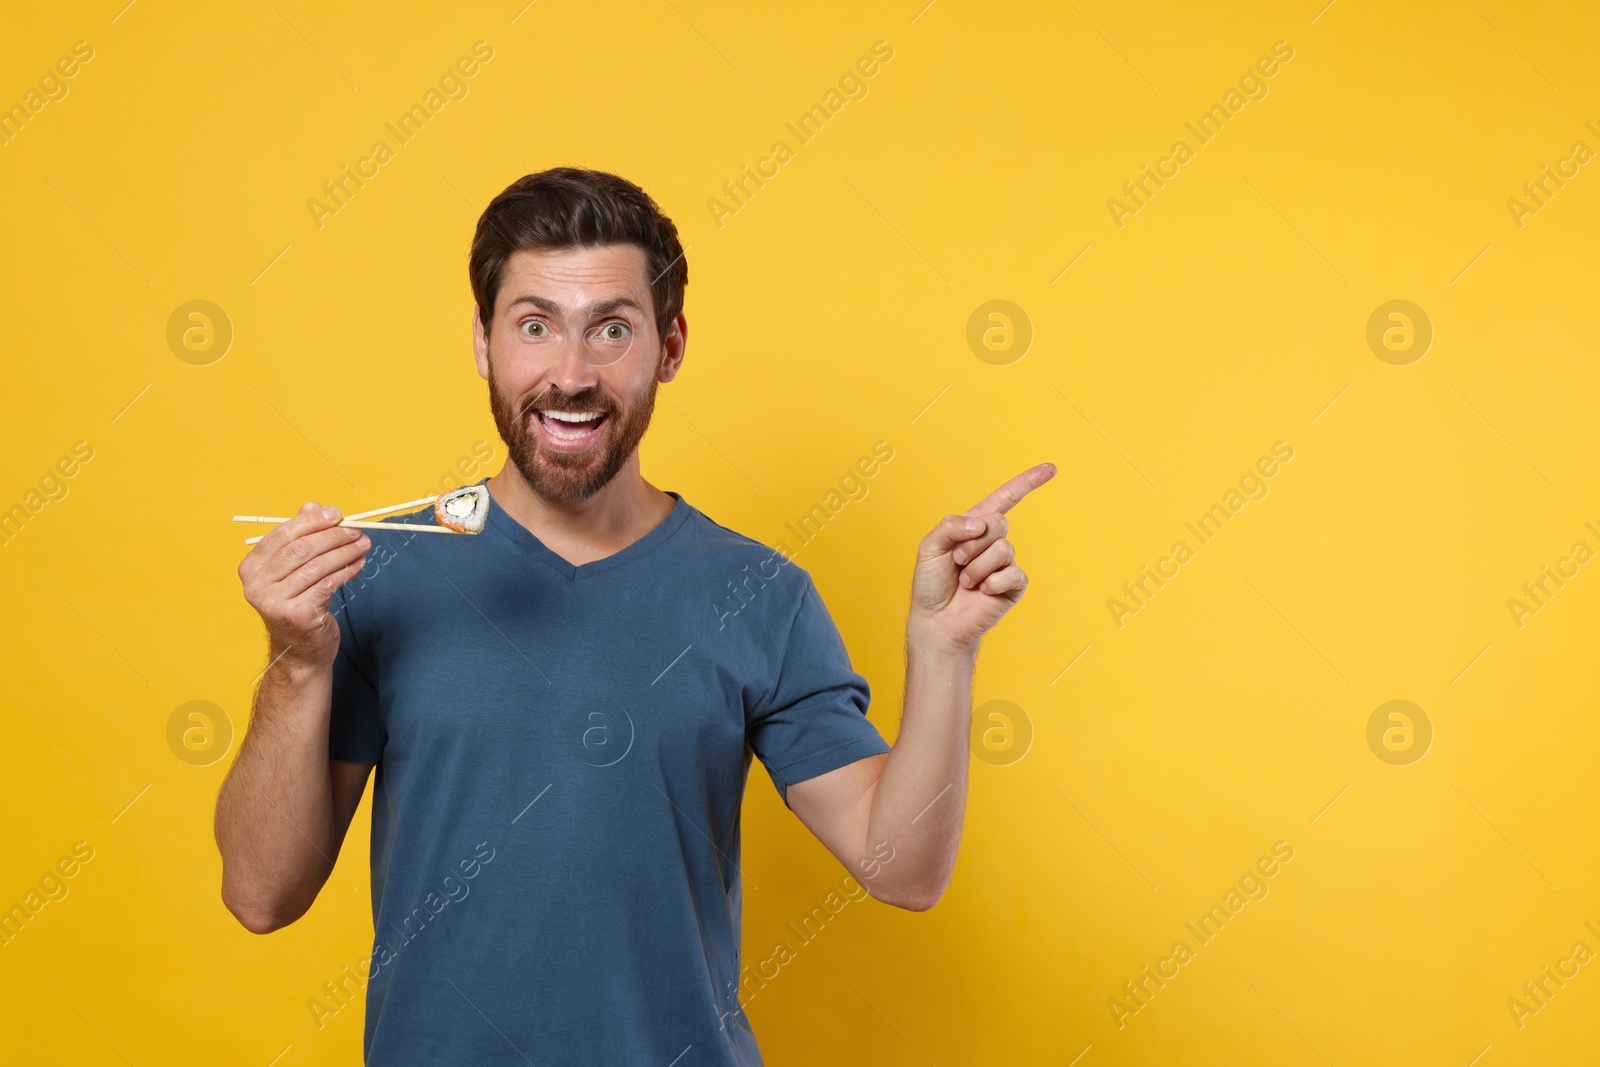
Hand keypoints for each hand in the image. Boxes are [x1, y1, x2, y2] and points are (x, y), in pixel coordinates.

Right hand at [238, 502, 369, 670]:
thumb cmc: (298, 604)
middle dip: (334, 536)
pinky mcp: (298, 615)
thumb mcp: (294, 569)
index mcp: (251, 568)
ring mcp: (275, 602)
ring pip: (318, 565)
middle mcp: (257, 585)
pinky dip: (347, 570)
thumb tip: (313, 506)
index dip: (312, 521)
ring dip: (346, 552)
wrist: (300, 651)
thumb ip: (301, 536)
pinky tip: (359, 563)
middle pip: (301, 549)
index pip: (282, 534)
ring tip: (364, 544)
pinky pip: (329, 583)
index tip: (337, 514)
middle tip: (357, 530)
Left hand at [908, 463, 1055, 653]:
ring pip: (1003, 549)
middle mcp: (993, 542)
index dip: (1027, 483)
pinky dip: (991, 583)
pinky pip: (1011, 574)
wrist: (936, 620)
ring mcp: (1005, 564)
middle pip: (999, 523)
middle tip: (956, 561)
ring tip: (965, 580)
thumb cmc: (932, 583)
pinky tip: (981, 592)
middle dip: (971, 543)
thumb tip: (982, 523)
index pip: (1005, 499)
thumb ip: (951, 525)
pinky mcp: (1014, 586)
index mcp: (975, 526)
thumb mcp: (930, 546)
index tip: (1051, 468)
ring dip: (976, 567)